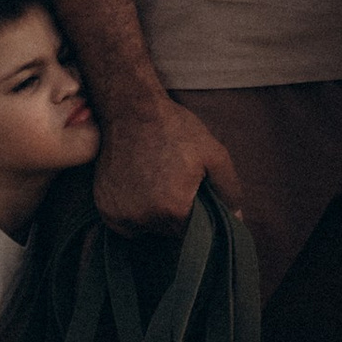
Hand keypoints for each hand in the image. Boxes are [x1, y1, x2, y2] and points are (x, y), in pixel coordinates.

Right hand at [93, 88, 242, 234]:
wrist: (131, 109)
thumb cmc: (175, 129)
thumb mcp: (213, 154)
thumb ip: (228, 190)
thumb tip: (237, 218)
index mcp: (174, 210)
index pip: (193, 231)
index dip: (195, 213)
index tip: (191, 192)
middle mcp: (144, 219)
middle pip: (168, 231)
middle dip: (175, 213)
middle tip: (173, 182)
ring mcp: (120, 215)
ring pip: (146, 228)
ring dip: (153, 213)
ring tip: (155, 181)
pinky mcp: (104, 209)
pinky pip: (125, 223)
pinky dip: (133, 211)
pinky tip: (138, 186)